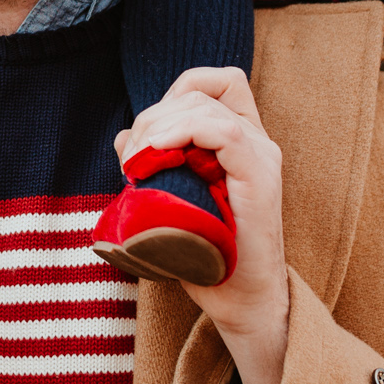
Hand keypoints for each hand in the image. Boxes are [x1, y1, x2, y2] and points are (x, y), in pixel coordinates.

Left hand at [114, 66, 288, 383]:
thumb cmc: (207, 256)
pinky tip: (155, 155)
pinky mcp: (261, 177)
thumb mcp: (171, 200)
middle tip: (130, 160)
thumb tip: (122, 138)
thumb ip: (153, 164)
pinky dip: (183, 133)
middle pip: (199, 90)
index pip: (213, 82)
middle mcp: (256, 140)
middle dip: (152, 114)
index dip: (171, 93)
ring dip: (158, 126)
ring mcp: (261, 156)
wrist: (240, 300)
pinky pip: (225, 131)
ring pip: (206, 105)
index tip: (145, 136)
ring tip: (137, 164)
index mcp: (239, 140)